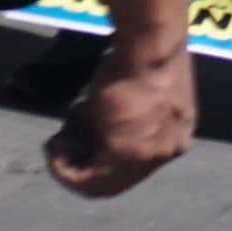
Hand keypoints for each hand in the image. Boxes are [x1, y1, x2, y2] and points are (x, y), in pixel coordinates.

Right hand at [44, 39, 191, 196]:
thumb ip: (129, 123)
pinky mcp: (124, 154)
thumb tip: (99, 133)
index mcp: (178, 135)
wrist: (150, 45)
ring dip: (70, 170)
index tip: (81, 146)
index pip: (138, 166)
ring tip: (56, 147)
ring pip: (100, 185)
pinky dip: (62, 167)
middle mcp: (169, 151)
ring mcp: (149, 157)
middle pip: (119, 181)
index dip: (103, 162)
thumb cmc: (147, 57)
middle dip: (83, 172)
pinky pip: (84, 177)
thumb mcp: (144, 96)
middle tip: (61, 154)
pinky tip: (54, 146)